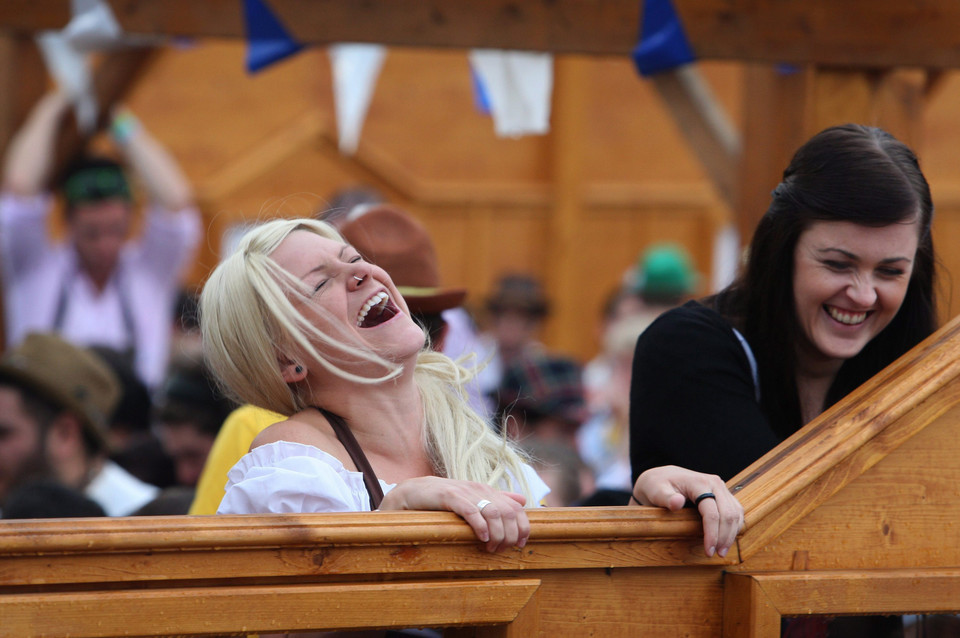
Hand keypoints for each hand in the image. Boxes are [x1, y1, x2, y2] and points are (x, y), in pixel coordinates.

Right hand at [380, 476, 529, 552]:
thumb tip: (522, 500)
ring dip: (497, 534)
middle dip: (510, 535)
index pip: (516, 508)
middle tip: (502, 550)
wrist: (415, 491)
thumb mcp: (474, 498)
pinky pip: (471, 511)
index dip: (523, 527)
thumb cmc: (446, 500)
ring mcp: (466, 492)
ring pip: (493, 513)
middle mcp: (480, 489)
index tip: (520, 544)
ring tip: (491, 547)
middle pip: (508, 513)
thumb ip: (498, 499)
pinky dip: (480, 526)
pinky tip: (481, 539)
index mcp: (488, 491)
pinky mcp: (451, 496)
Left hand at [631, 465, 743, 557]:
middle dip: (724, 537)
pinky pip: (736, 511)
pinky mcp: (724, 494)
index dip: (712, 534)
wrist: (662, 477)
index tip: (708, 551)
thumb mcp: (655, 491)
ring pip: (736, 513)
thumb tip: (677, 503)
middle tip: (717, 555)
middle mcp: (714, 483)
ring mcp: (721, 488)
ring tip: (721, 551)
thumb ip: (665, 497)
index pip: (712, 512)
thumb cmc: (657, 485)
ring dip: (731, 534)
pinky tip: (725, 540)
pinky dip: (733, 527)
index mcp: (699, 482)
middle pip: (728, 514)